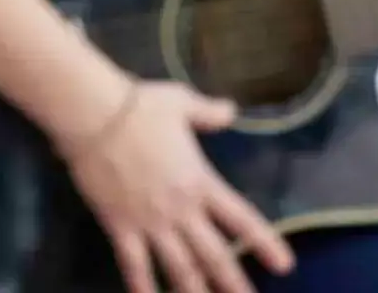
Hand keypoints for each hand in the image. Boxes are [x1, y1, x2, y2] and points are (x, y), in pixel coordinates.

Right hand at [59, 79, 294, 290]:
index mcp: (200, 182)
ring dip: (195, 291)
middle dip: (233, 282)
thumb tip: (230, 110)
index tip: (284, 265)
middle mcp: (181, 209)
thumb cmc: (138, 107)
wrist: (93, 115)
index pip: (241, 218)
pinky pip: (134, 264)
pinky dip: (142, 286)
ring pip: (180, 268)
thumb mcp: (180, 102)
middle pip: (214, 255)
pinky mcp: (121, 226)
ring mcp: (151, 221)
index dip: (265, 243)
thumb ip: (208, 112)